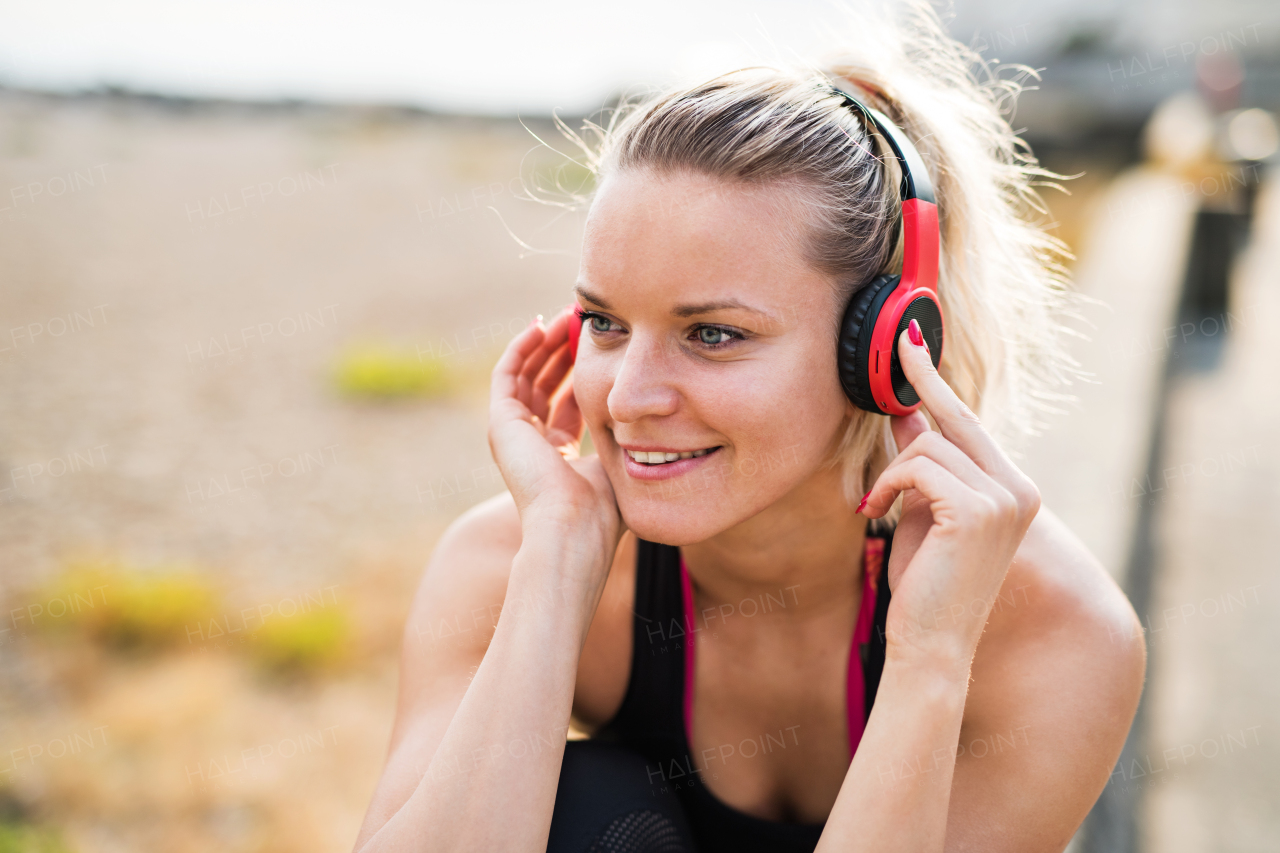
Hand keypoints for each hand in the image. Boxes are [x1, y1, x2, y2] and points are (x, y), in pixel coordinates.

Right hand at [488, 309, 622, 548]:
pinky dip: (522, 347)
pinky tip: (541, 325)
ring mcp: (512, 433)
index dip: (582, 370)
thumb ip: (624, 434)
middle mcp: (531, 443)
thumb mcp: (620, 461)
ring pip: (525, 373)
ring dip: (544, 342)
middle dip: (563, 349)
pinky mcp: (501, 422)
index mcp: (558, 455)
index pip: (567, 401)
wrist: (575, 526)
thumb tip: (651, 412)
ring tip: (565, 314)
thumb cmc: (604, 508)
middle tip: (581, 319)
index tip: (601, 343)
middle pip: (545, 383)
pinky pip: (506, 373)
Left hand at [861, 320, 1040, 667]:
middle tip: (901, 342)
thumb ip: (921, 463)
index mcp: (1012, 490)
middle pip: (959, 418)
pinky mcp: (978, 509)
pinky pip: (917, 467)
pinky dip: (888, 485)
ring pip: (929, 446)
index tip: (916, 346)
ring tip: (877, 506)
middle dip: (925, 378)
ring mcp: (1005, 499)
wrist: (931, 643)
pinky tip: (876, 513)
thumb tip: (905, 412)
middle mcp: (1019, 490)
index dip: (940, 384)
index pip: (972, 425)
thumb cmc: (925, 584)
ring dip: (891, 474)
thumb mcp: (920, 511)